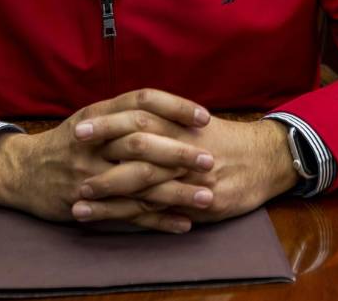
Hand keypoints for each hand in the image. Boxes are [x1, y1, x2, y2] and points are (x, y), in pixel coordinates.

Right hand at [0, 89, 214, 231]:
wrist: (22, 172)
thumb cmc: (68, 142)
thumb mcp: (92, 117)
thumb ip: (127, 113)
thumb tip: (176, 111)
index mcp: (99, 114)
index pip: (142, 102)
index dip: (175, 107)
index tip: (204, 117)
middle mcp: (94, 141)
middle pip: (141, 142)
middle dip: (178, 152)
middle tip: (209, 160)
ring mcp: (90, 174)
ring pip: (138, 182)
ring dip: (175, 191)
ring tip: (207, 196)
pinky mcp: (88, 204)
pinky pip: (128, 214)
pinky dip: (158, 220)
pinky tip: (183, 223)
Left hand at [78, 116, 297, 225]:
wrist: (266, 160)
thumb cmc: (227, 140)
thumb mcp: (196, 124)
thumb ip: (166, 121)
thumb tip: (131, 118)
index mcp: (181, 125)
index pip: (139, 117)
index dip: (108, 123)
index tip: (79, 128)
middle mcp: (182, 149)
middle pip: (135, 147)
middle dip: (101, 153)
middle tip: (71, 155)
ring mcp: (188, 178)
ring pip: (141, 184)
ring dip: (106, 192)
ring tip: (75, 199)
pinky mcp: (195, 204)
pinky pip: (157, 212)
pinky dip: (128, 216)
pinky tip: (106, 220)